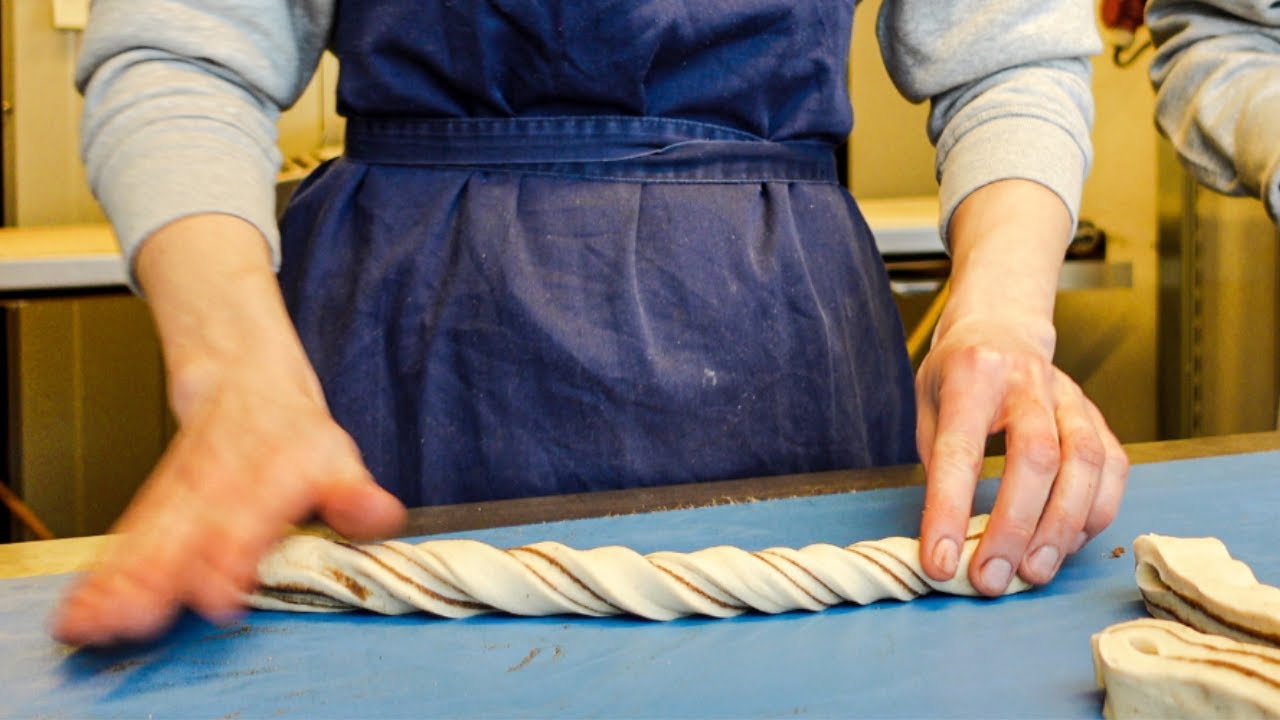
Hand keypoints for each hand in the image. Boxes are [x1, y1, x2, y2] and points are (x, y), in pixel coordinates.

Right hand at [50, 215, 404, 645]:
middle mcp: (214, 491)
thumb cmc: (296, 436)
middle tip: (134, 618)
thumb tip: (379, 515)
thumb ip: (354, 495)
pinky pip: (125, 544)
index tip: (218, 596)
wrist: (243, 381)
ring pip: (146, 543)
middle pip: (183, 537)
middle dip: (157, 581)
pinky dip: (101, 577)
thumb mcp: (336, 455)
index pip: (245, 522)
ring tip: (94, 622)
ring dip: (120, 583)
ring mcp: (177, 500)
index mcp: (265, 481)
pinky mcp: (153, 509)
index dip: (232, 558)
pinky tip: (80, 612)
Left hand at [915, 316, 1127, 595]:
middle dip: (1015, 527)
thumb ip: (939, 464)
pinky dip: (1094, 513)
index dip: (950, 510)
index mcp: (972, 375)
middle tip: (994, 578)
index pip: (960, 450)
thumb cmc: (956, 377)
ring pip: (1084, 463)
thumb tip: (951, 541)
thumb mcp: (928, 406)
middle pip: (1036, 456)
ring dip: (1060, 528)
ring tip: (1034, 572)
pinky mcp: (1099, 415)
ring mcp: (1071, 396)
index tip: (940, 562)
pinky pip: (1112, 468)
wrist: (1002, 326)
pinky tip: (1069, 543)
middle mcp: (1027, 381)